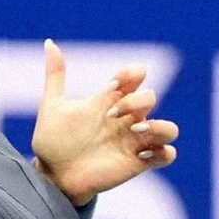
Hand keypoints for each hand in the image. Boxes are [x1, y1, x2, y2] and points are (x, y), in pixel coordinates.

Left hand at [31, 39, 178, 204]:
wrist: (52, 175)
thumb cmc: (53, 140)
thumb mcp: (52, 106)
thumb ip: (55, 76)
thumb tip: (49, 43)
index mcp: (109, 100)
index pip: (134, 76)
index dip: (131, 74)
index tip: (112, 84)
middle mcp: (126, 119)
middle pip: (150, 98)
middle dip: (136, 102)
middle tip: (110, 115)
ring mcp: (134, 141)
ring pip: (168, 129)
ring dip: (159, 126)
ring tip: (135, 131)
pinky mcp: (138, 163)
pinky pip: (166, 155)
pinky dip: (162, 152)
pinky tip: (141, 153)